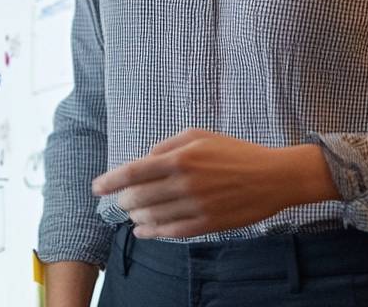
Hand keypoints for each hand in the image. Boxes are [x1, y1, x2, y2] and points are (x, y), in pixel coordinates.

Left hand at [90, 128, 337, 238]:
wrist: (271, 177)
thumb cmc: (235, 151)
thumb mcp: (201, 135)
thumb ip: (169, 144)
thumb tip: (147, 157)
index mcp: (181, 158)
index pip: (134, 172)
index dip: (111, 181)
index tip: (97, 188)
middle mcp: (184, 184)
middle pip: (138, 198)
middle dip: (123, 200)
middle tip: (119, 200)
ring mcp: (194, 207)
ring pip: (152, 217)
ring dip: (136, 217)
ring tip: (132, 214)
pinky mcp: (205, 224)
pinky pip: (170, 232)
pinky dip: (153, 232)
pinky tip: (144, 231)